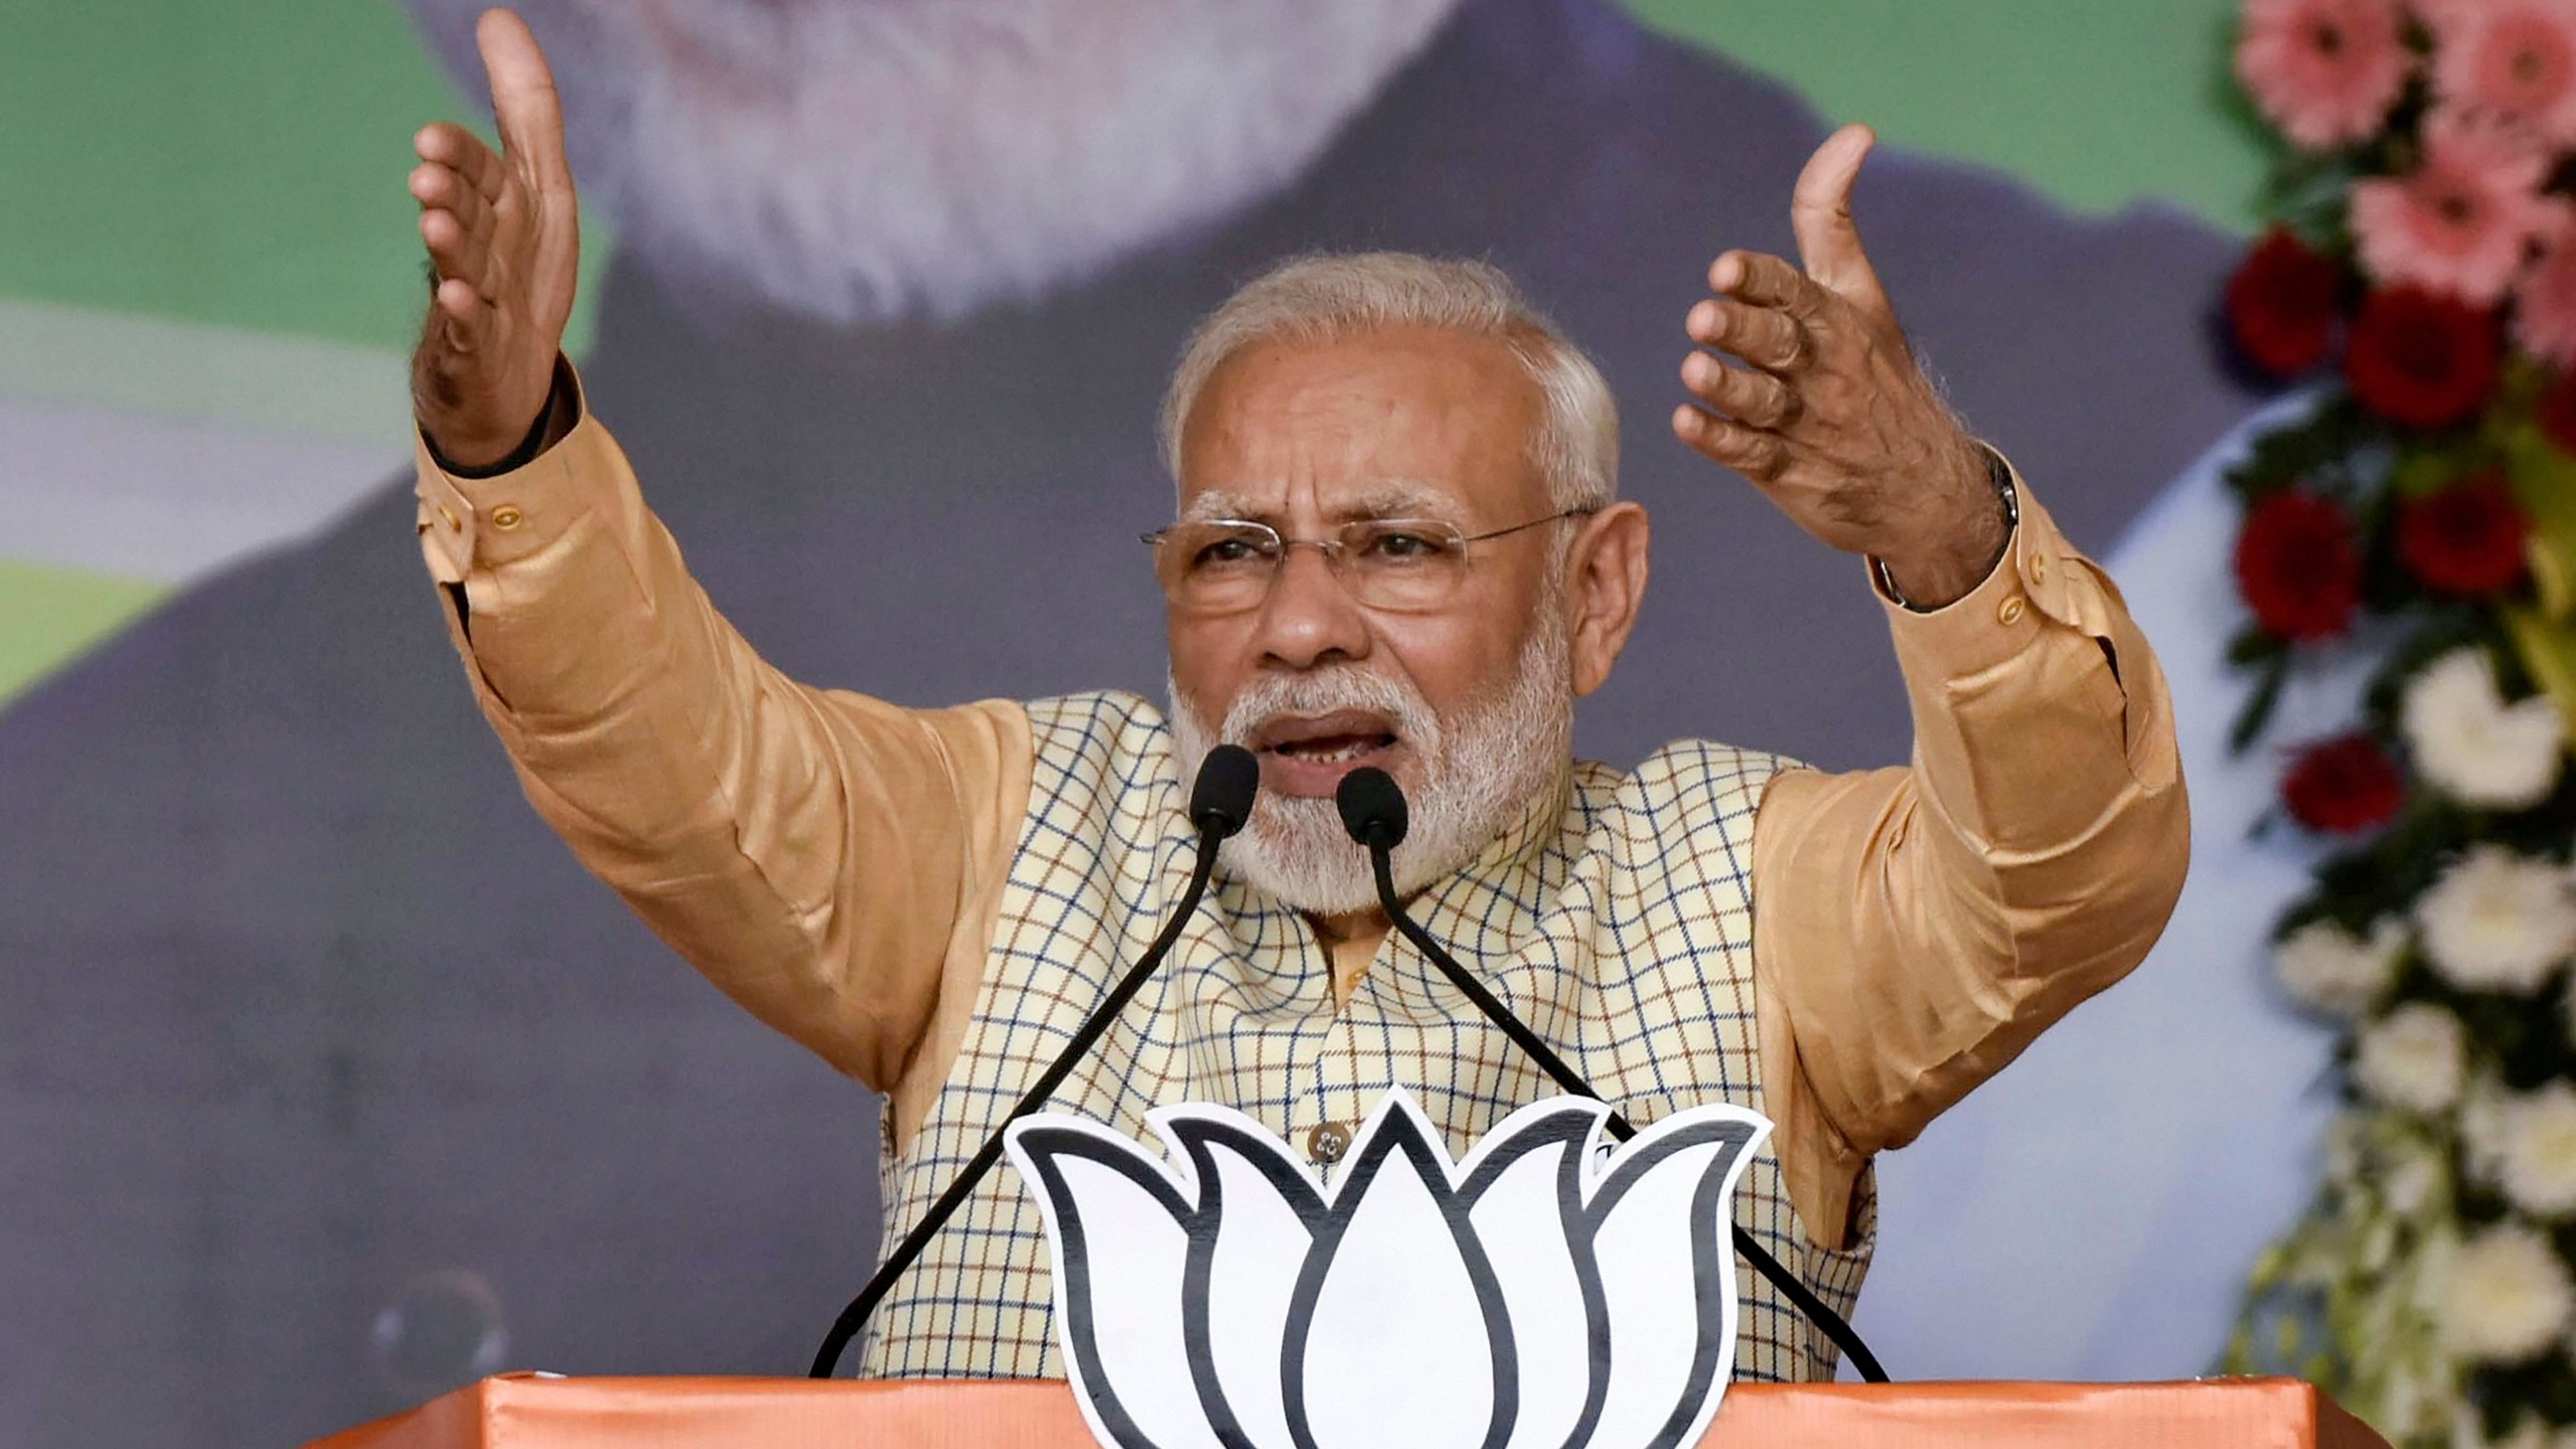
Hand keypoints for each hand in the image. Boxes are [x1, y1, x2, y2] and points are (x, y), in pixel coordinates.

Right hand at [408, 8, 580, 468]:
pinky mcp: (479, 350)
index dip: (458, 155)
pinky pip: (471, 332)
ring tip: (435, 223)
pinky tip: (462, 302)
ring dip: (450, 246)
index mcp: (493, 206)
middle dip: (448, 192)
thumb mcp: (540, 184)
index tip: (431, 138)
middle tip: (427, 175)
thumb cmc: (519, 267)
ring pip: (461, 268)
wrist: (506, 369)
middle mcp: (478, 248)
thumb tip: (497, 15)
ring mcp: (475, 299)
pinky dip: (465, 317)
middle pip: (465, 214)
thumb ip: (525, 105)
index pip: (475, 169)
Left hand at [1672, 125, 2005, 607]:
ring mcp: (1805, 423)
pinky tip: (1686, 424)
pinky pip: (1750, 456)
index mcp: (1835, 321)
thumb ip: (1831, 217)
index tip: (1725, 268)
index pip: (1794, 292)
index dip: (1759, 280)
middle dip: (1740, 330)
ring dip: (1725, 386)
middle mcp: (1821, 369)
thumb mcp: (1860, 292)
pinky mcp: (1788, 471)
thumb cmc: (1877, 373)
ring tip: (1692, 368)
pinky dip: (1718, 442)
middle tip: (1702, 317)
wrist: (1925, 484)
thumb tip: (1854, 132)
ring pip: (1760, 401)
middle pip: (1777, 344)